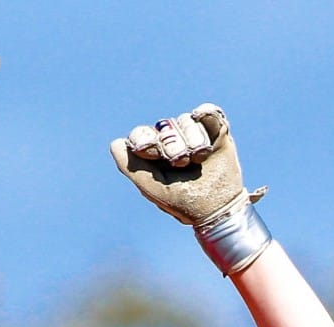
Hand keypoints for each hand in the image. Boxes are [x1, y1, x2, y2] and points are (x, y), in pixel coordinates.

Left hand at [110, 103, 262, 228]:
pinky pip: (208, 112)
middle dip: (172, 145)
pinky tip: (200, 115)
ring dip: (192, 140)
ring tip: (198, 158)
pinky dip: (205, 111)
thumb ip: (131, 167)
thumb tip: (116, 143)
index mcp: (154, 152)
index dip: (143, 139)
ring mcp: (193, 134)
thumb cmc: (182, 201)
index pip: (141, 134)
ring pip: (186, 120)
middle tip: (181, 162)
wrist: (217, 208)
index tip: (148, 150)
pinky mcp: (215, 130)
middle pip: (164, 126)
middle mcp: (172, 139)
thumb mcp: (153, 188)